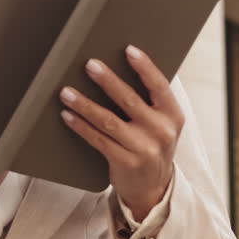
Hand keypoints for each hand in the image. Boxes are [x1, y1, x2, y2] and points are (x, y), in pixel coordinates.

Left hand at [59, 45, 184, 220]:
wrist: (153, 189)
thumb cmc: (152, 146)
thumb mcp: (161, 124)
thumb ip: (150, 102)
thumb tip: (119, 69)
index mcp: (172, 115)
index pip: (159, 85)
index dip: (144, 67)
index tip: (128, 50)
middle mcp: (160, 131)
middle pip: (129, 100)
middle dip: (107, 81)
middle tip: (89, 64)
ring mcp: (143, 149)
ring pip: (108, 121)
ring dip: (84, 104)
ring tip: (66, 91)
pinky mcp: (125, 162)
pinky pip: (97, 139)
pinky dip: (80, 126)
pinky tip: (67, 115)